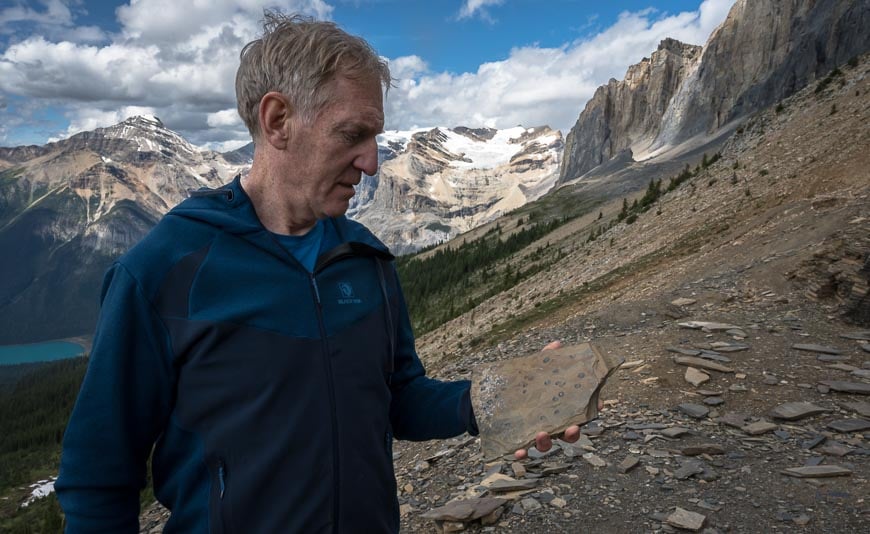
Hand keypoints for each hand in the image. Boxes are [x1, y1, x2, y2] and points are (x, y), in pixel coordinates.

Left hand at [513, 341, 602, 460]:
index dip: (591, 409)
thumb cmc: (521, 385)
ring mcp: (536, 434)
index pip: (580, 412)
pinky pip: (522, 450)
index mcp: (559, 408)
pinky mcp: (518, 440)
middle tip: (571, 428)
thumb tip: (556, 344)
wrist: (493, 398)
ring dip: (546, 442)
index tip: (598, 405)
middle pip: (568, 433)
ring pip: (546, 444)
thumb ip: (546, 359)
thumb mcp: (533, 370)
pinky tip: (519, 451)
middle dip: (572, 433)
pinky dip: (522, 453)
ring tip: (541, 434)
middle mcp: (551, 424)